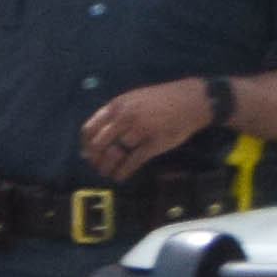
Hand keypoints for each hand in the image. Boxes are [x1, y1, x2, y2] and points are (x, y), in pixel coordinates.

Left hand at [79, 78, 217, 182]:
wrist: (189, 101)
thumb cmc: (161, 100)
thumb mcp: (132, 99)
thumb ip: (115, 114)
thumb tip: (98, 135)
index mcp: (117, 106)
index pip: (90, 129)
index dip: (86, 145)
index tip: (89, 153)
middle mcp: (125, 118)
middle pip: (99, 144)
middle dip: (95, 159)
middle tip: (98, 166)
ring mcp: (140, 131)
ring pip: (114, 154)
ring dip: (108, 168)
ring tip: (108, 173)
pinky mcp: (154, 144)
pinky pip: (132, 161)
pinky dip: (123, 172)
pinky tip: (120, 176)